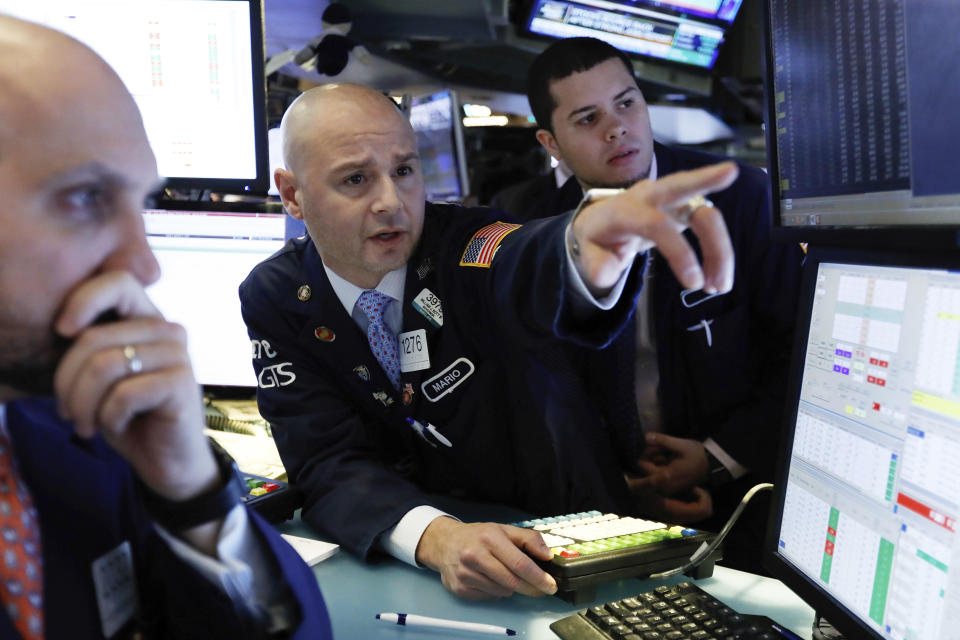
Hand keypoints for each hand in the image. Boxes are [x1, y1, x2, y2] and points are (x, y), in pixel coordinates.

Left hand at [52, 271, 217, 504]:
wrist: (169, 462)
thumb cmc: (132, 416)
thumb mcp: (106, 376)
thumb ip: (94, 346)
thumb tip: (64, 327)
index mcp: (148, 320)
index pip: (118, 282)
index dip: (83, 299)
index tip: (61, 331)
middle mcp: (168, 330)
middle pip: (94, 337)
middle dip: (66, 380)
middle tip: (66, 411)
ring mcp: (179, 355)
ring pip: (105, 366)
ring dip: (83, 403)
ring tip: (84, 424)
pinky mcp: (182, 383)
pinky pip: (123, 394)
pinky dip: (107, 417)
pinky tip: (114, 428)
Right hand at [415, 517, 557, 599]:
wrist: (444, 543)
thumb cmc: (477, 536)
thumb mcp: (504, 529)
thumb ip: (529, 539)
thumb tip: (547, 555)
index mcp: (489, 538)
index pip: (519, 563)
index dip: (538, 577)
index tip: (551, 585)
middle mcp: (475, 555)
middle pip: (512, 581)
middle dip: (531, 588)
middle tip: (541, 589)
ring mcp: (465, 574)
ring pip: (502, 591)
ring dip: (511, 588)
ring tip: (506, 575)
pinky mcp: (460, 588)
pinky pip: (489, 597)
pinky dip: (496, 592)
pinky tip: (491, 580)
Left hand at [572, 162, 737, 296]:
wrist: (601, 222)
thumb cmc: (597, 236)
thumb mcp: (588, 252)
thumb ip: (596, 265)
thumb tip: (604, 275)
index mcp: (623, 208)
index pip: (656, 224)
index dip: (679, 252)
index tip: (694, 283)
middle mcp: (648, 197)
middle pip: (679, 185)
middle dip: (705, 177)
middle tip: (730, 172)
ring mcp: (669, 199)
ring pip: (703, 212)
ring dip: (720, 247)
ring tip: (721, 286)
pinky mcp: (684, 206)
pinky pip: (707, 222)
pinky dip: (717, 249)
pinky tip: (718, 277)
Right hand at [628, 482, 712, 522]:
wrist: (627, 497)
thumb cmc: (633, 491)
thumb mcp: (640, 484)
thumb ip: (653, 481)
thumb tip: (667, 475)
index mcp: (674, 511)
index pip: (704, 509)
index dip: (703, 496)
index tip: (694, 486)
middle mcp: (677, 517)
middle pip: (703, 510)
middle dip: (701, 496)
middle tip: (691, 485)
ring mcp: (676, 515)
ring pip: (697, 509)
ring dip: (695, 497)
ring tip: (686, 485)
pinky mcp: (674, 511)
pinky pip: (690, 506)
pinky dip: (690, 497)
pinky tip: (681, 488)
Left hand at [632, 432, 709, 495]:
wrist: (712, 464)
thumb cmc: (697, 454)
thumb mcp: (681, 445)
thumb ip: (662, 441)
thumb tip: (645, 437)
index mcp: (664, 478)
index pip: (642, 464)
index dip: (648, 452)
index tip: (659, 446)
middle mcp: (662, 486)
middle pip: (645, 468)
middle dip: (652, 456)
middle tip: (664, 448)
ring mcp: (665, 487)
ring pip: (650, 470)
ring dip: (656, 459)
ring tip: (669, 452)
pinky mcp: (669, 485)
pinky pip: (657, 474)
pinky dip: (661, 464)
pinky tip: (670, 458)